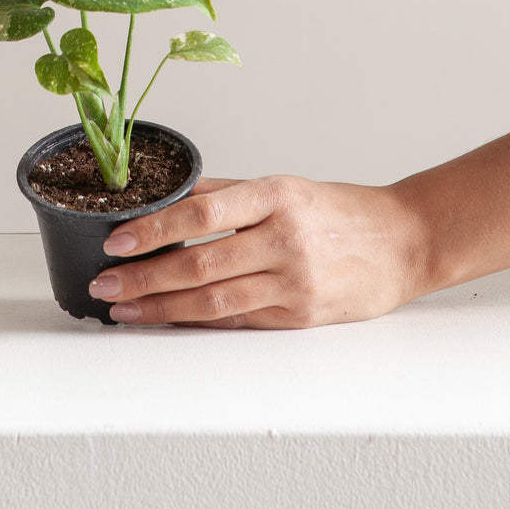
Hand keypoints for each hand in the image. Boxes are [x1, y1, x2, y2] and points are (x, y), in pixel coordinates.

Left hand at [88, 175, 426, 327]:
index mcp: (276, 196)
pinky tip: (167, 320)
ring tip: (124, 309)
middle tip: (105, 284)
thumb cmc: (341, 212)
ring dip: (160, 307)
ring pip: (213, 301)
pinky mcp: (300, 315)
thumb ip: (226, 194)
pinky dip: (197, 322)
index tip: (116, 241)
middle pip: (200, 263)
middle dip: (143, 276)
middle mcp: (284, 238)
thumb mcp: (285, 186)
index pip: (201, 214)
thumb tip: (167, 196)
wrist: (405, 243)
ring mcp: (294, 281)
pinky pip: (238, 320)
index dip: (153, 229)